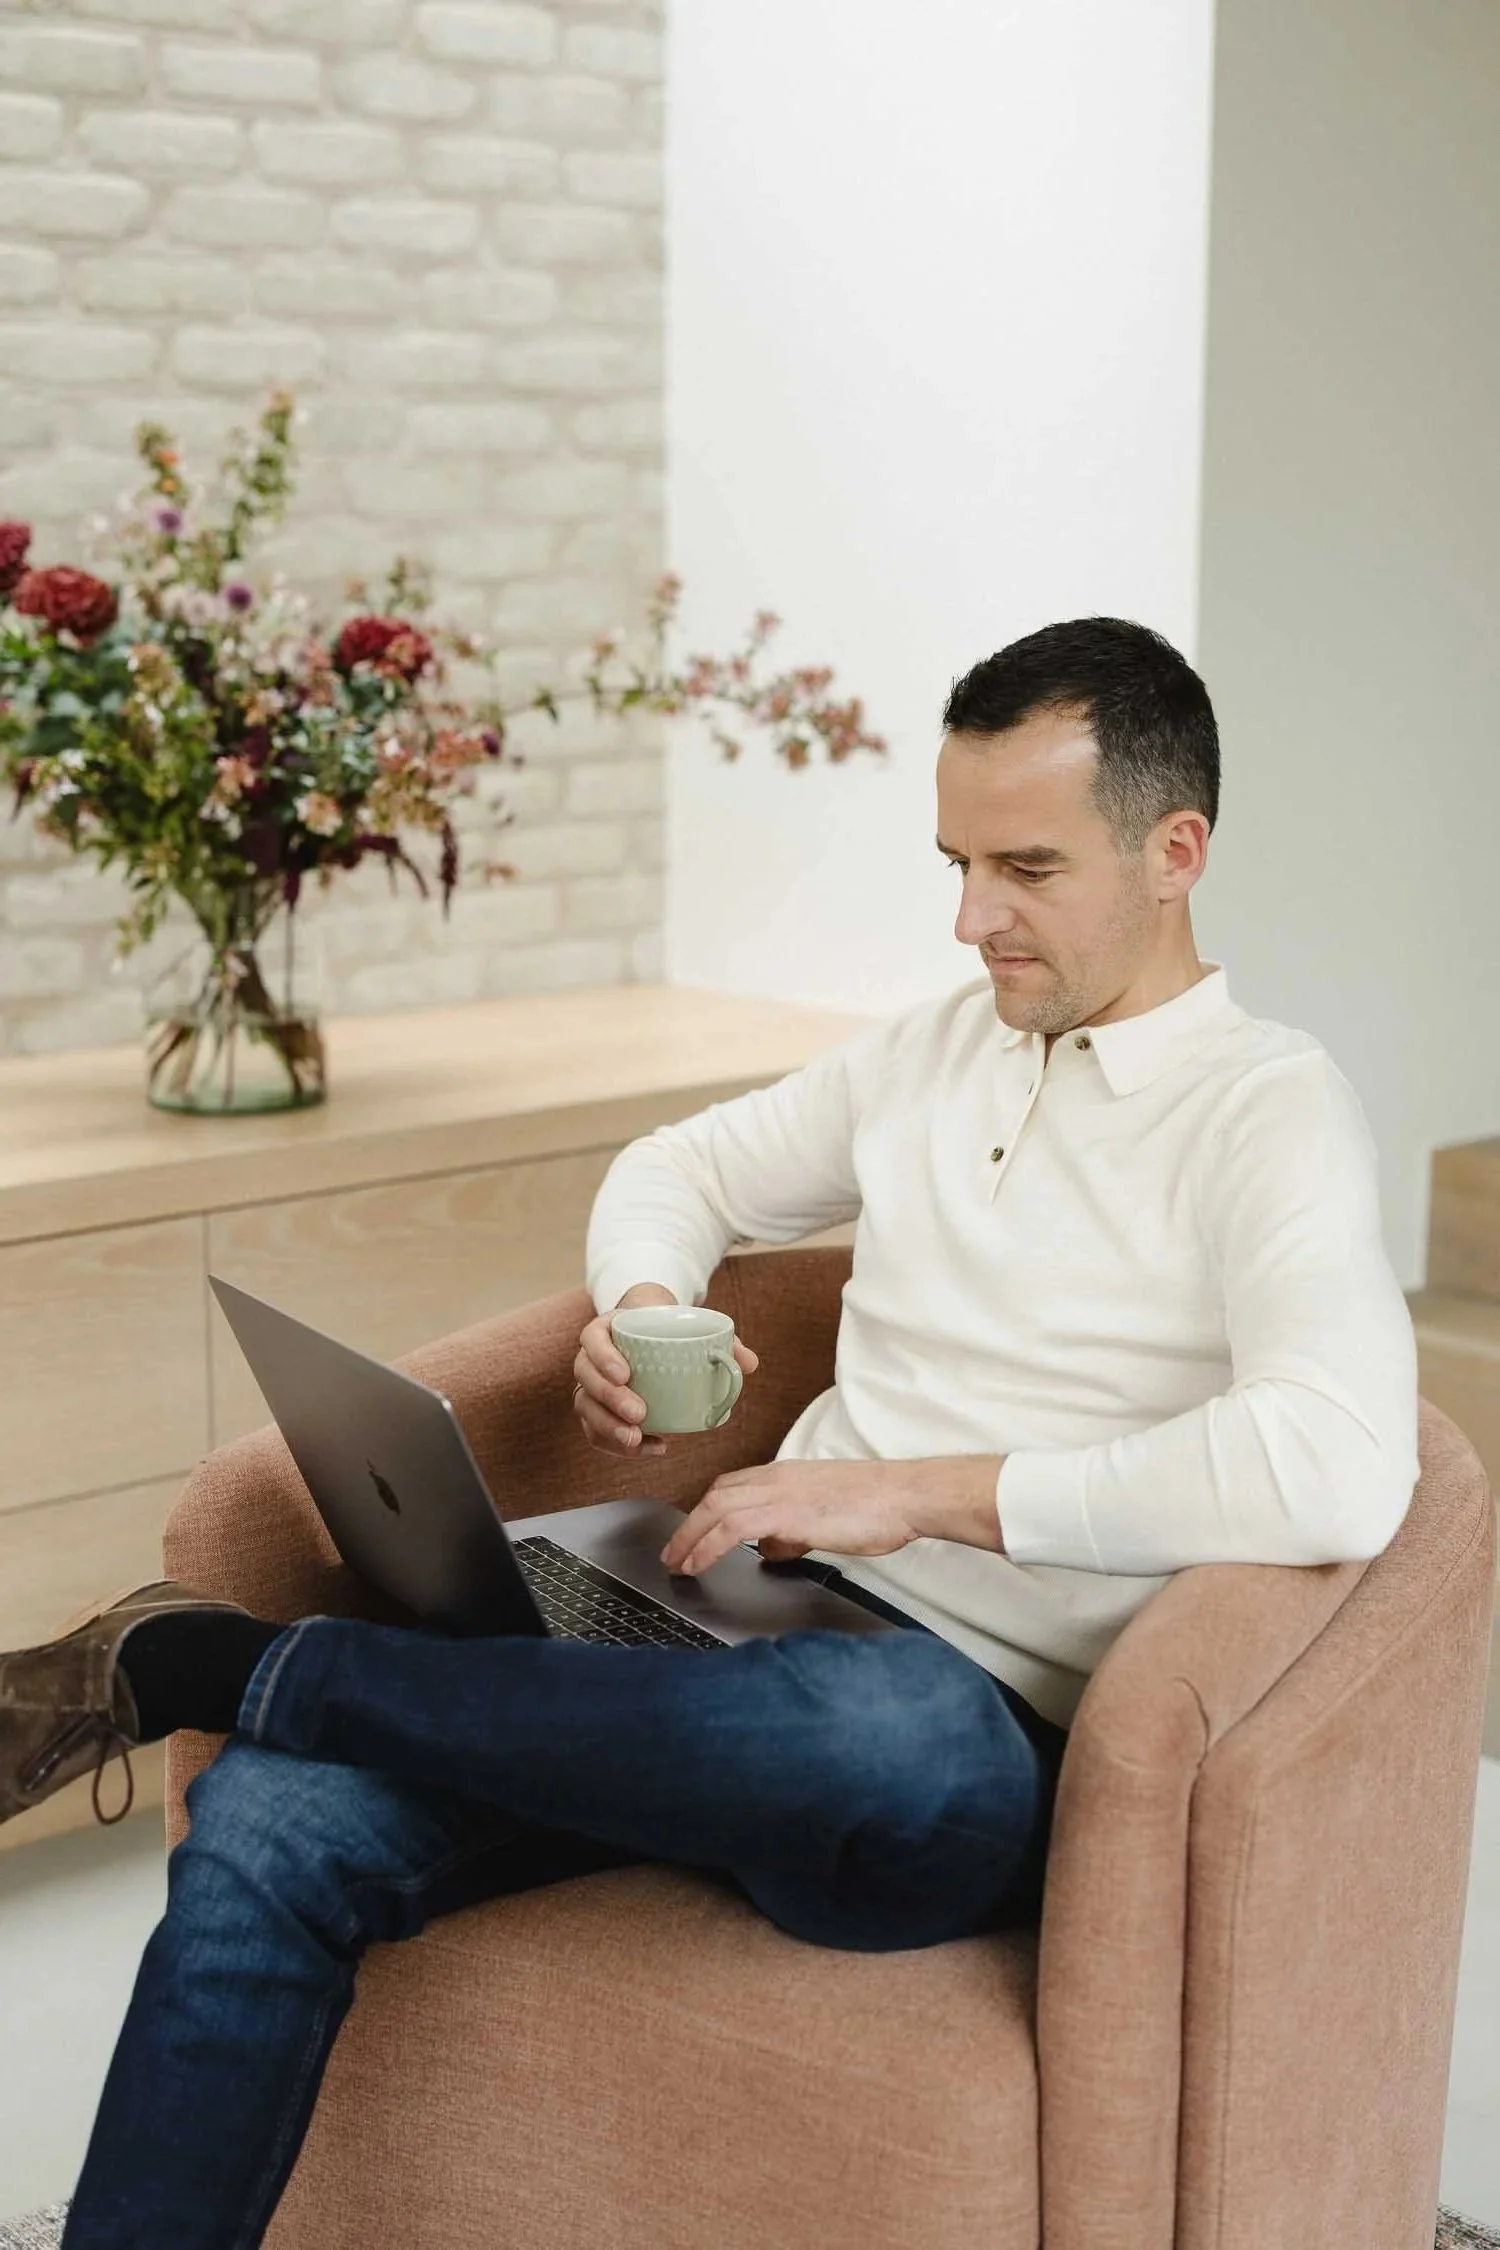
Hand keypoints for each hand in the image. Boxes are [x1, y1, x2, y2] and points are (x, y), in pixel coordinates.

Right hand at [572, 1288, 759, 1459]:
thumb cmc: (672, 1331)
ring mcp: (592, 1384)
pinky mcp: (598, 1410)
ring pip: (586, 1407)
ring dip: (608, 1427)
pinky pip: (595, 1430)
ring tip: (636, 1439)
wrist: (655, 1337)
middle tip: (640, 1413)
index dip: (603, 1357)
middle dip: (610, 1399)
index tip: (626, 1373)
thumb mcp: (695, 1327)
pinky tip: (649, 1447)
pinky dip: (616, 1444)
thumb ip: (724, 1342)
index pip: (592, 1338)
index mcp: (607, 1329)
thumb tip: (749, 1363)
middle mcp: (592, 1357)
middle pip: (586, 1377)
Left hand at [660, 1459, 936, 1577]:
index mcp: (786, 1474)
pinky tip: (698, 1563)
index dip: (705, 1510)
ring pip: (715, 1508)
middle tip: (673, 1552)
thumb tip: (773, 1548)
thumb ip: (794, 1530)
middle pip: (715, 1495)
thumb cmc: (878, 1505)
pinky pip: (731, 1528)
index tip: (692, 1531)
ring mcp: (779, 1493)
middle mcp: (776, 1478)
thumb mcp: (827, 1515)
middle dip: (687, 1525)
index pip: (732, 1486)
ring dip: (689, 1537)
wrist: (904, 1495)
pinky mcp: (787, 1513)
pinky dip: (707, 1546)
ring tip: (676, 1562)